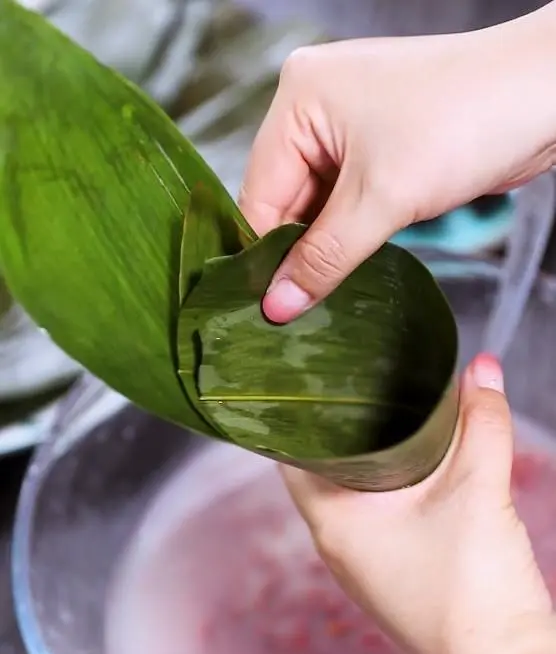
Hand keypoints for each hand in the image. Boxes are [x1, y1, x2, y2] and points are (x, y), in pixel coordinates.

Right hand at [240, 4, 555, 321]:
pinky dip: (349, 230)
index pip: (260, 193)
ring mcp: (348, 124)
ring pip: (318, 203)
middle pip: (286, 198)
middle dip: (298, 250)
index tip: (264, 306)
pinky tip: (351, 261)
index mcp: (299, 97)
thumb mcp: (382, 199)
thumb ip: (324, 257)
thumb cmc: (466, 122)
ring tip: (324, 290)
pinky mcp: (379, 144)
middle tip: (296, 308)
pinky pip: (346, 197)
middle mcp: (316, 105)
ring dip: (326, 244)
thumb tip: (277, 305)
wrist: (545, 95)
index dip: (263, 254)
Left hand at [282, 354, 555, 653]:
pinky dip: (399, 479)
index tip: (310, 373)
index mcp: (332, 523)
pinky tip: (423, 458)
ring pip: (360, 489)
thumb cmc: (472, 594)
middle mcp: (341, 544)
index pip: (292, 453)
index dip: (298, 411)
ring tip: (389, 402)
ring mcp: (370, 561)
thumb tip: (483, 369)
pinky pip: (387, 511)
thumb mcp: (476, 492)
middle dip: (345, 422)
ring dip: (376, 451)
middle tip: (357, 374)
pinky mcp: (402, 569)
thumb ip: (481, 424)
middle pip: (327, 467)